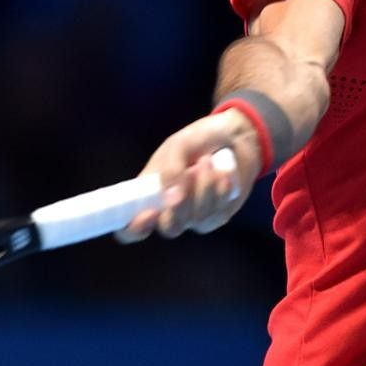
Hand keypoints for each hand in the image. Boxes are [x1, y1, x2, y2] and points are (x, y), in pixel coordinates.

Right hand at [115, 109, 262, 242]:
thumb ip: (170, 169)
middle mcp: (170, 210)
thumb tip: (170, 198)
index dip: (134, 229)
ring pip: (197, 219)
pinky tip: (224, 171)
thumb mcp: (179, 145)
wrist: (234, 135)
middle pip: (169, 228)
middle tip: (191, 173)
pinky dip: (221, 190)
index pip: (131, 227)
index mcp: (149, 194)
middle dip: (181, 205)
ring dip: (205, 187)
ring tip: (207, 160)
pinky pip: (217, 215)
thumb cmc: (198, 139)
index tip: (148, 214)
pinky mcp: (218, 215)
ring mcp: (195, 216)